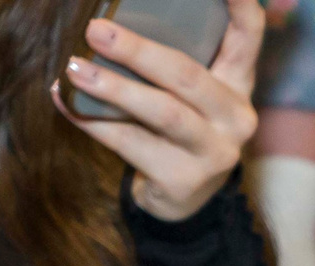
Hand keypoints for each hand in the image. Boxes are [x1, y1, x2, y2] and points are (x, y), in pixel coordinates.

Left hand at [58, 0, 263, 221]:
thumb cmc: (179, 127)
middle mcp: (235, 116)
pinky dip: (93, 121)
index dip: (241, 5)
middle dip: (138, 51)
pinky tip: (66, 101)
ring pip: (162, 112)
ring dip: (114, 88)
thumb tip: (109, 19)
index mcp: (238, 82)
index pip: (248, 35)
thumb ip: (175, 58)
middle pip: (187, 75)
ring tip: (75, 68)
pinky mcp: (184, 180)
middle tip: (95, 29)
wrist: (183, 198)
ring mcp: (214, 151)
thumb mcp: (191, 91)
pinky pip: (131, 144)